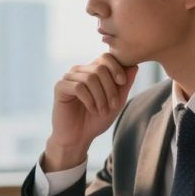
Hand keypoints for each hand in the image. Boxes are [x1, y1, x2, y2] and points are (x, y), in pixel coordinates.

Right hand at [44, 55, 137, 170]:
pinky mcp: (59, 87)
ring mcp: (68, 78)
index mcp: (92, 71)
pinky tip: (92, 109)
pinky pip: (78, 87)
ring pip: (90, 78)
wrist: (78, 138)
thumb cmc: (96, 120)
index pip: (106, 57)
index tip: (122, 82)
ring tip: (102, 111)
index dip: (116, 67)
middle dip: (110, 88)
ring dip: (100, 97)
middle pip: (100, 68)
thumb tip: (134, 65)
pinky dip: (89, 100)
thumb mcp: (116, 102)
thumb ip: (125, 84)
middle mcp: (79, 71)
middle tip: (112, 106)